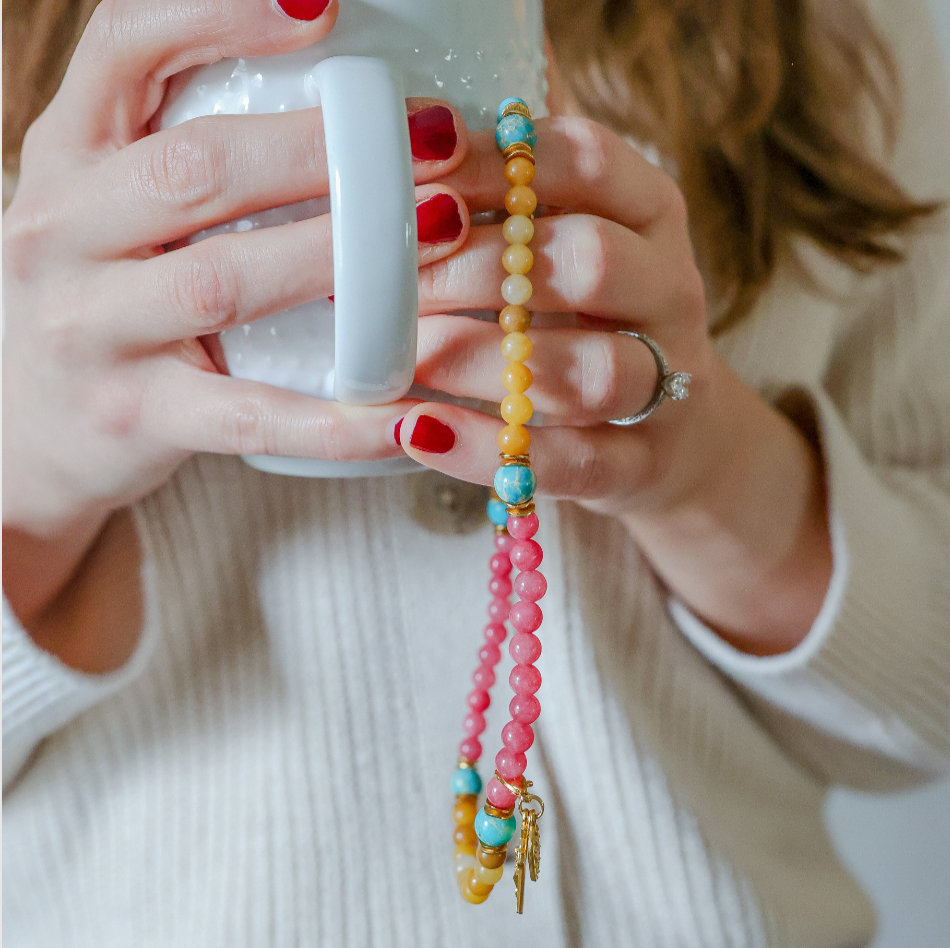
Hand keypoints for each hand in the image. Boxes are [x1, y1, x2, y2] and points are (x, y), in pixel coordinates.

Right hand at [2, 0, 471, 665]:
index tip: (324, 6)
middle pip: (195, 166)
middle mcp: (63, 231)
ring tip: (440, 230)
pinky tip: (407, 418)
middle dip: (319, 147)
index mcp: (71, 155)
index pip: (126, 49)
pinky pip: (250, 417)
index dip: (219, 15)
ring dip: (336, 253)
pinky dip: (335, 421)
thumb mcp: (113, 205)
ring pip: (222, 281)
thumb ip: (191, 150)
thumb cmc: (103, 298)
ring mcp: (93, 330)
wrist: (31, 427)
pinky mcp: (135, 416)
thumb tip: (331, 82)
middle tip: (433, 136)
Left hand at [398, 117, 832, 650]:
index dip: (494, 163)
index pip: (587, 160)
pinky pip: (574, 462)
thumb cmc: (594, 319)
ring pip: (592, 372)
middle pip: (591, 260)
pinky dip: (487, 449)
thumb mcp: (570, 235)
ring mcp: (670, 384)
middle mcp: (670, 290)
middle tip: (385, 283)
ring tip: (403, 359)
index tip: (410, 179)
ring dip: (483, 362)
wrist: (675, 431)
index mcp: (649, 214)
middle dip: (475, 268)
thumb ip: (518, 181)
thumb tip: (426, 106)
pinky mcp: (644, 464)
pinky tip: (419, 430)